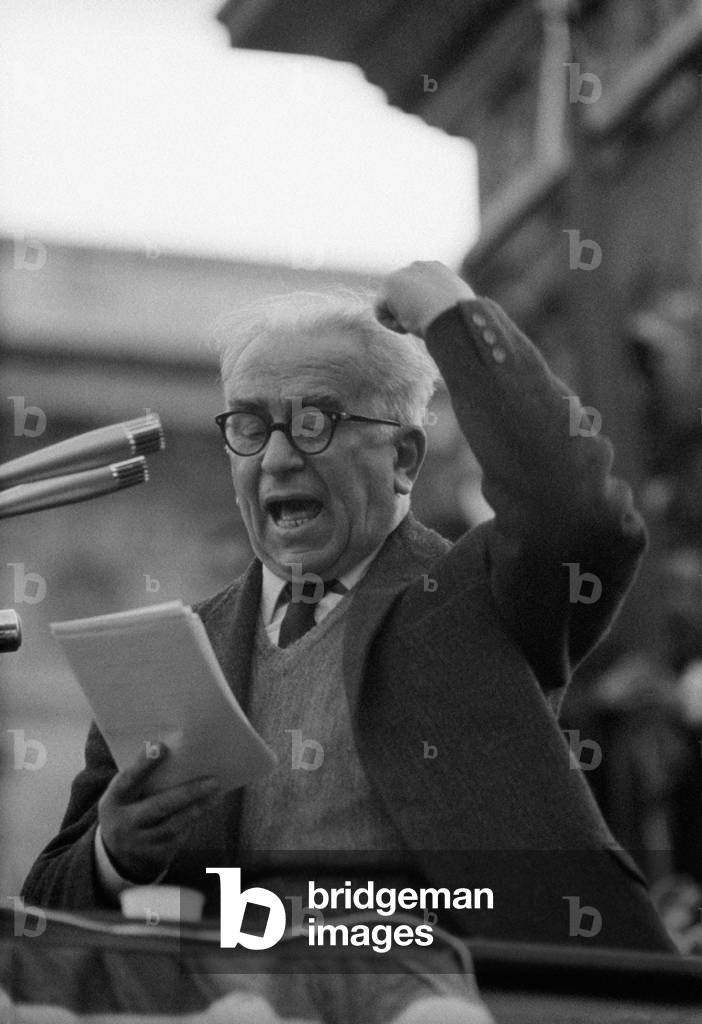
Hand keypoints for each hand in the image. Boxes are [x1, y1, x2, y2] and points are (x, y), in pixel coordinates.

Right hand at [98, 743, 220, 882]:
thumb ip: (140, 778)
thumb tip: (172, 750)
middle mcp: (124, 824)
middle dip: (188, 793)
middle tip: (213, 780)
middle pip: (158, 807)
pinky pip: (178, 837)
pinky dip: (194, 820)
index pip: (127, 780)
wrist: (115, 857)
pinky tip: (208, 806)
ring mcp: (140, 843)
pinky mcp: (155, 857)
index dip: (143, 765)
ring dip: (198, 808)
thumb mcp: (123, 796)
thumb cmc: (126, 810)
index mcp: (113, 801)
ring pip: (174, 825)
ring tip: (217, 792)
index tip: (162, 746)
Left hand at [375, 261, 475, 337]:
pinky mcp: (388, 286)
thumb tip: (443, 313)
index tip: (433, 319)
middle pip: (401, 296)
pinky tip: (408, 325)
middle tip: (425, 321)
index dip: (423, 309)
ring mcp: (401, 274)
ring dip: (402, 318)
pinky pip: (380, 312)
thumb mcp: (456, 307)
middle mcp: (418, 266)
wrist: (453, 316)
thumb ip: (444, 304)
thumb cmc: (460, 319)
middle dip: (408, 311)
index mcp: (436, 269)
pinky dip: (392, 325)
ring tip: (420, 322)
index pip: (418, 290)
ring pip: (391, 305)